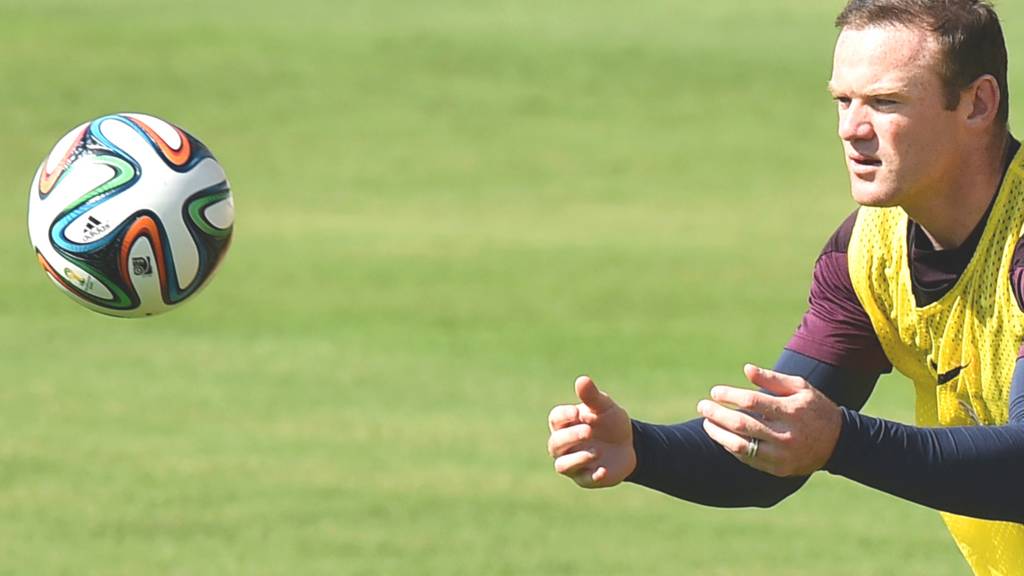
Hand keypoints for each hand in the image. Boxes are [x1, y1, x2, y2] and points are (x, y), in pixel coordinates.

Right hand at [547, 376, 635, 487]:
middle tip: (589, 431)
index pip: (556, 419)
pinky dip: (592, 475)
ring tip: (596, 452)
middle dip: (571, 437)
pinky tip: (603, 470)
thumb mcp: (605, 407)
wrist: (630, 444)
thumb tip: (582, 380)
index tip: (579, 413)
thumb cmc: (611, 422)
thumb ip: (592, 396)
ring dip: (577, 459)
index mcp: (566, 424)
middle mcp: (564, 445)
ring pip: (562, 465)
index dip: (565, 416)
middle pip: (556, 443)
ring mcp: (574, 463)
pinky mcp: (586, 479)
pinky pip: (584, 480)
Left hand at [697, 364, 841, 476]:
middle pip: (741, 424)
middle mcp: (786, 435)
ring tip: (707, 423)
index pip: (751, 402)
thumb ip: (772, 379)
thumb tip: (746, 369)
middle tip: (702, 407)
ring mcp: (782, 455)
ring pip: (740, 446)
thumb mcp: (800, 388)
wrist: (840, 443)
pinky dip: (731, 448)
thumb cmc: (815, 408)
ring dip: (718, 434)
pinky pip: (748, 459)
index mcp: (791, 411)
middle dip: (717, 414)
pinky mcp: (778, 469)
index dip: (729, 396)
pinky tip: (722, 437)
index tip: (715, 392)